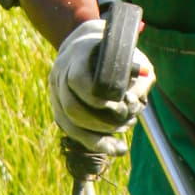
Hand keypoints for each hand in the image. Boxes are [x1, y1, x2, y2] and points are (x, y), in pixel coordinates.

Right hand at [48, 18, 154, 157]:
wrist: (91, 46)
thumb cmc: (117, 53)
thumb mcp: (134, 58)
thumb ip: (138, 77)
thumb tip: (132, 103)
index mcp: (77, 55)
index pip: (77, 80)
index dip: (97, 97)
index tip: (121, 104)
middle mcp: (60, 73)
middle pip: (71, 106)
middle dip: (101, 122)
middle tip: (127, 122)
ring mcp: (55, 91)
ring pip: (68, 123)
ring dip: (97, 138)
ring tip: (121, 145)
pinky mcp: (59, 108)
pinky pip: (71, 130)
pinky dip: (93, 142)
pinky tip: (113, 148)